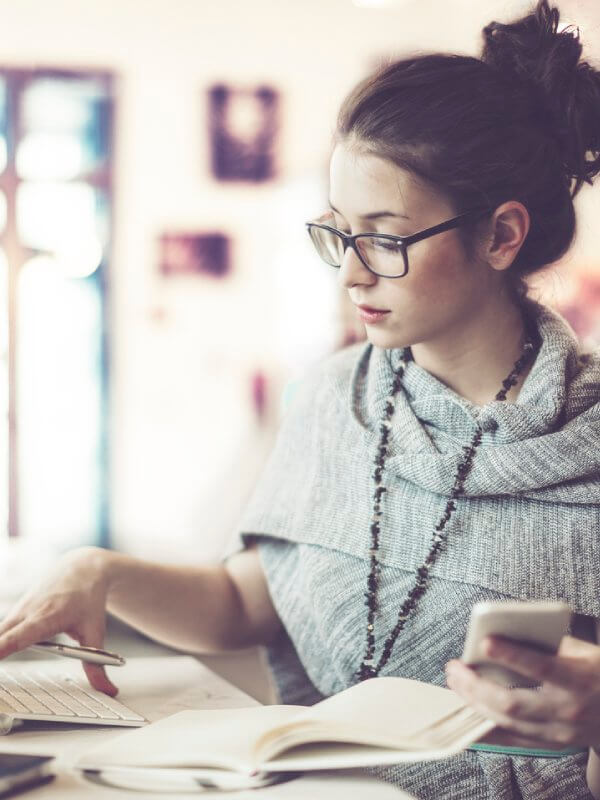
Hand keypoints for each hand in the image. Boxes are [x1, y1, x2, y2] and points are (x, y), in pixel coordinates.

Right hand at [0, 547, 117, 695]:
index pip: (18, 637)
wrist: (82, 568)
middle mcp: (27, 612)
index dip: (2, 649)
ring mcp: (18, 611)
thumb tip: (108, 690)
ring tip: (2, 674)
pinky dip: (0, 645)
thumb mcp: (95, 630)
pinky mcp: (14, 612)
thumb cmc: (88, 598)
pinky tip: (2, 652)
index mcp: (47, 617)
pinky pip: (1, 632)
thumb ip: (96, 664)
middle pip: (0, 638)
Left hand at [445, 635, 599, 751]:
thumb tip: (505, 631)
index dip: (511, 654)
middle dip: (476, 686)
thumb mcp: (581, 650)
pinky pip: (512, 739)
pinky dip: (487, 725)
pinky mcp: (552, 743)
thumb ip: (546, 642)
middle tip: (454, 668)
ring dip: (475, 703)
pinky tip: (468, 711)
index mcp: (578, 679)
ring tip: (456, 684)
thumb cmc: (598, 671)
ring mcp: (559, 732)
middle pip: (512, 703)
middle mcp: (567, 710)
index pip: (540, 667)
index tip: (485, 641)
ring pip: (507, 723)